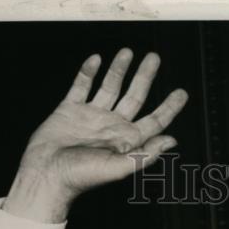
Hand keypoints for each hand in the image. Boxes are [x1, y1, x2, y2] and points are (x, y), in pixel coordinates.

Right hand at [3, 48, 188, 222]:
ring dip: (119, 69)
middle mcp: (112, 125)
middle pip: (134, 96)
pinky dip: (88, 72)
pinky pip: (81, 86)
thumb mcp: (120, 168)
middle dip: (145, 77)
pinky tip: (96, 60)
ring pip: (110, 86)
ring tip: (128, 52)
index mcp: (127, 140)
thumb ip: (147, 154)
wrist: (47, 173)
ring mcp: (91, 116)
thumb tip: (171, 141)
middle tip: (155, 58)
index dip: (169, 107)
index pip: (154, 120)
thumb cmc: (82, 177)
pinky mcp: (70, 110)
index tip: (182, 93)